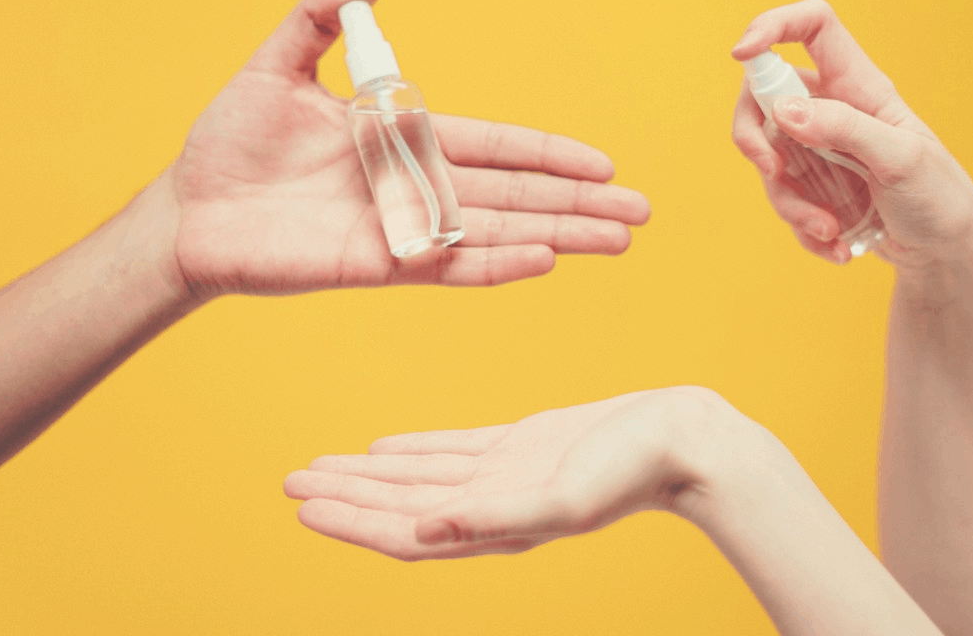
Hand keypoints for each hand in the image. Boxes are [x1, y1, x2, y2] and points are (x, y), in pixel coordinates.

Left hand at [168, 0, 649, 299]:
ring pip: (498, 231)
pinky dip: (496, 263)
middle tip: (641, 214)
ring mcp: (402, 230)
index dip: (551, 156)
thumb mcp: (277, 63)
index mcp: (405, 139)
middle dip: (581, 204)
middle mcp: (415, 187)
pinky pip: (449, 265)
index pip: (498, 147)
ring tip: (617, 241)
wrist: (187, 210)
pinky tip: (546, 258)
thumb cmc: (231, 141)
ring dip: (560, 235)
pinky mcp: (377, 265)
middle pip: (516, 195)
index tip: (604, 164)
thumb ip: (324, 16)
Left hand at [283, 387, 727, 559]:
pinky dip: (412, 449)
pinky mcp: (521, 445)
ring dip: (368, 473)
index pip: (404, 531)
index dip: (351, 521)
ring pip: (418, 476)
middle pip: (399, 505)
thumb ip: (496, 518)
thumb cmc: (634, 472)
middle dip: (345, 496)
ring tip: (321, 466)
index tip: (301, 505)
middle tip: (288, 482)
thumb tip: (427, 530)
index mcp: (495, 525)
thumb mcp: (564, 499)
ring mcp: (504, 474)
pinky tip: (384, 446)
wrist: (684, 441)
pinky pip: (451, 449)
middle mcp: (491, 505)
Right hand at [730, 0, 972, 269]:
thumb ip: (844, 128)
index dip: (772, 25)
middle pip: (764, 97)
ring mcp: (817, 148)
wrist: (946, 251)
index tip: (740, 53)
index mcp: (858, 85)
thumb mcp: (900, 159)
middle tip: (770, 171)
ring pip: (768, 159)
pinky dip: (802, 229)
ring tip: (830, 230)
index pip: (812, 26)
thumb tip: (784, 110)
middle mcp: (831, 109)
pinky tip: (836, 246)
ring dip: (790, 202)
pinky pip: (783, 199)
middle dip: (754, 138)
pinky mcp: (813, 186)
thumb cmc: (939, 195)